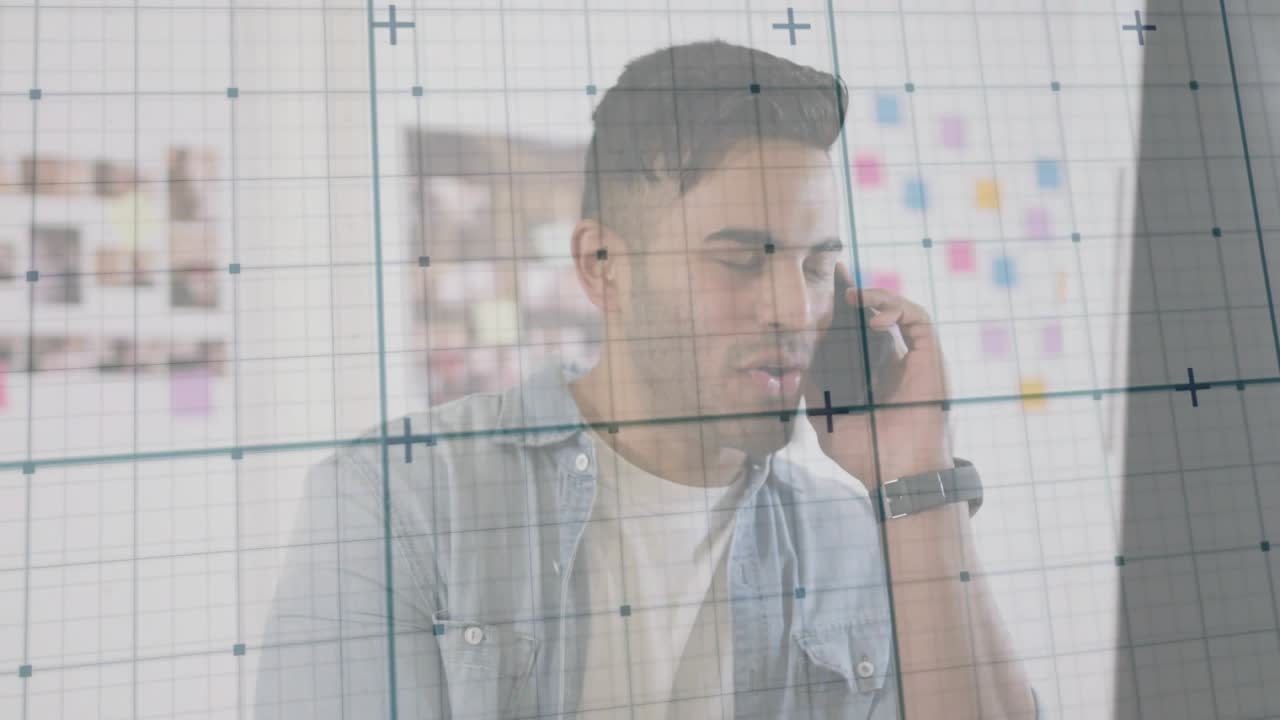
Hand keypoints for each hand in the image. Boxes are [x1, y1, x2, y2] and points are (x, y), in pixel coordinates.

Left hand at [802, 261, 953, 490]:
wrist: (898, 476)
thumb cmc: (866, 456)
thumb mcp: (827, 420)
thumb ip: (813, 392)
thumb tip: (794, 365)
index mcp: (873, 374)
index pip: (857, 331)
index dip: (842, 308)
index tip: (823, 288)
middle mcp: (896, 361)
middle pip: (877, 314)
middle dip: (857, 290)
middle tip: (835, 272)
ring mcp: (915, 358)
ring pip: (900, 309)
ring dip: (877, 295)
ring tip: (851, 295)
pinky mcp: (931, 357)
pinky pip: (918, 318)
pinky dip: (896, 308)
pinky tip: (872, 316)